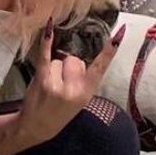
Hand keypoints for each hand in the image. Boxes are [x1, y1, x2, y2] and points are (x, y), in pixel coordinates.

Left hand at [16, 19, 123, 146]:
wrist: (36, 126)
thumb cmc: (59, 112)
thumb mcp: (79, 101)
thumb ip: (82, 82)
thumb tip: (77, 61)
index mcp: (86, 93)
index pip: (100, 68)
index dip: (109, 52)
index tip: (119, 36)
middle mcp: (73, 89)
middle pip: (75, 60)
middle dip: (68, 67)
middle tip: (61, 83)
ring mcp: (57, 84)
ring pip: (59, 60)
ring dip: (54, 68)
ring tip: (49, 84)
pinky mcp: (41, 79)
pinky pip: (45, 55)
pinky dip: (46, 42)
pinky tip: (49, 28)